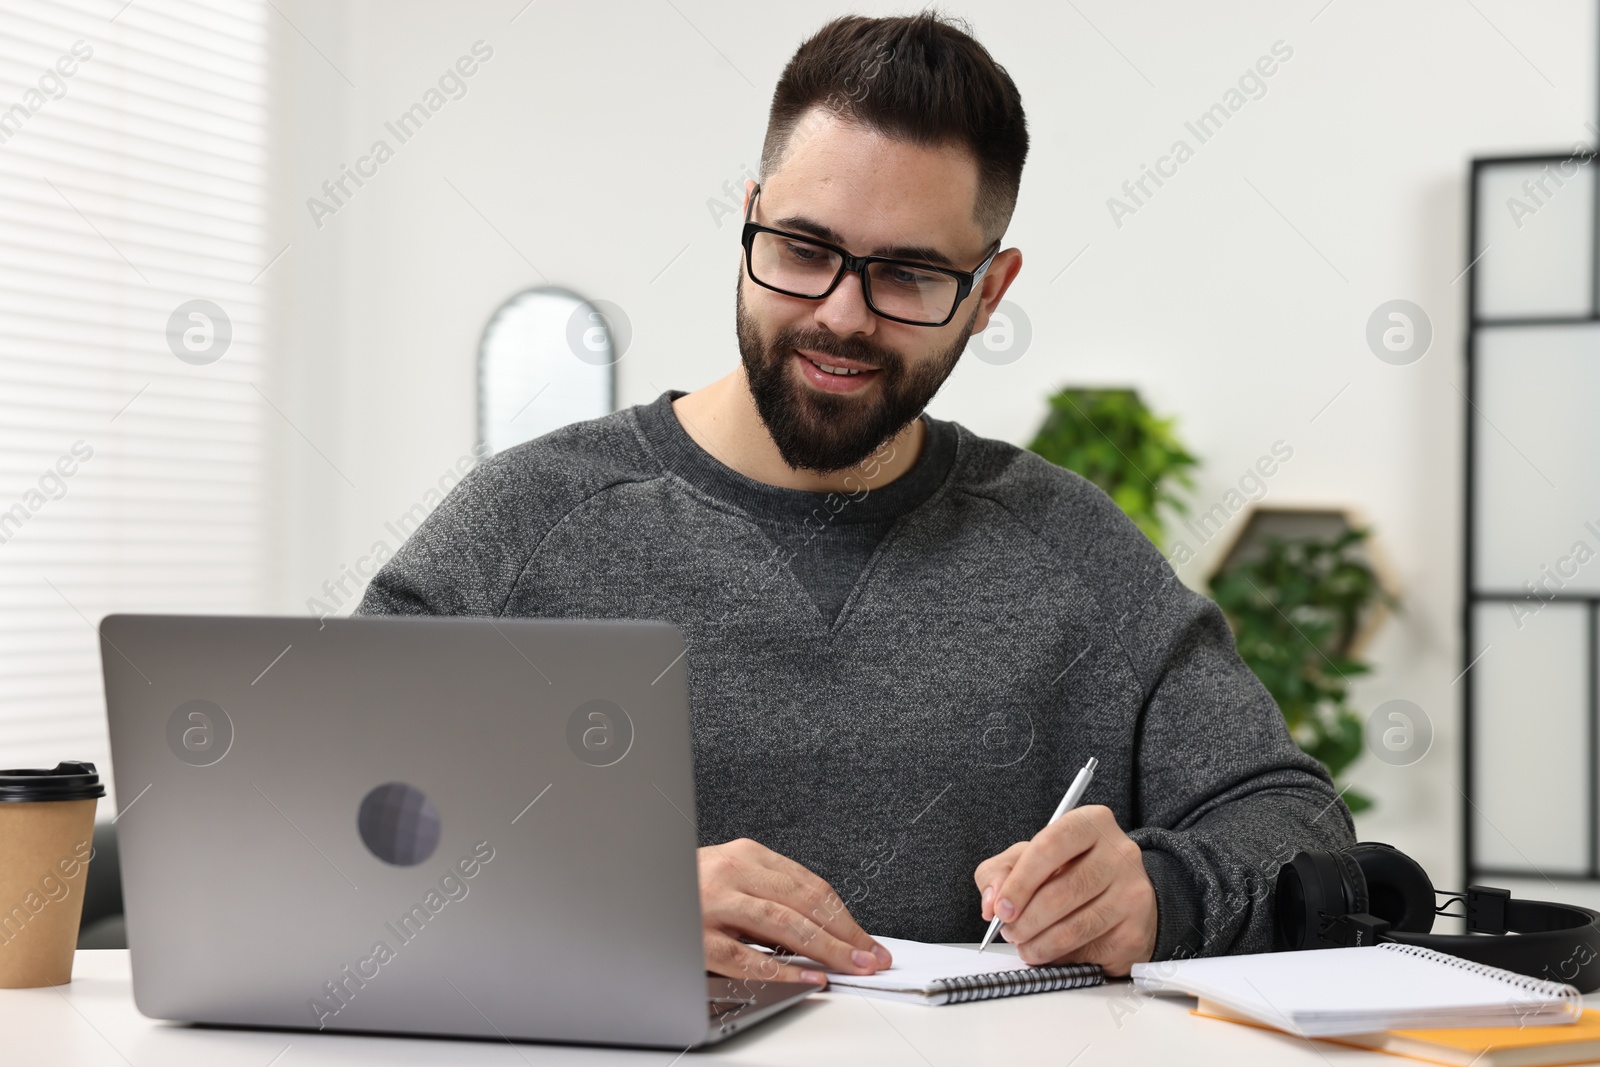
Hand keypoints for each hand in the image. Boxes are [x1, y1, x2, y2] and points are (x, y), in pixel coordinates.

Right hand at [699, 838, 891, 986]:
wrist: (630, 885)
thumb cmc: (684, 887)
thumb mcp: (729, 876)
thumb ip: (768, 895)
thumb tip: (821, 929)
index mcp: (744, 854)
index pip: (810, 885)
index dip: (845, 915)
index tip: (867, 940)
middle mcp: (730, 873)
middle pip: (804, 904)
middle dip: (845, 933)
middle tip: (871, 957)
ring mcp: (712, 905)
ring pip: (783, 926)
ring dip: (825, 949)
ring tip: (850, 966)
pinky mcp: (696, 938)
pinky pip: (747, 959)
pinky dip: (782, 971)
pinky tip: (807, 978)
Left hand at [973, 805, 1157, 975]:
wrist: (1123, 898)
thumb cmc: (1072, 871)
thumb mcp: (1031, 857)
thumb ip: (1001, 871)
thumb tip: (991, 901)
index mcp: (1091, 822)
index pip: (1050, 845)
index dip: (1020, 881)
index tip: (1001, 908)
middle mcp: (1119, 853)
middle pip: (1061, 891)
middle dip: (1025, 919)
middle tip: (1009, 931)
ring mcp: (1132, 892)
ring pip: (1075, 926)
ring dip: (1038, 943)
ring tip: (1024, 945)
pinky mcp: (1135, 929)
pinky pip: (1089, 949)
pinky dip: (1060, 957)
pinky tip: (1049, 951)